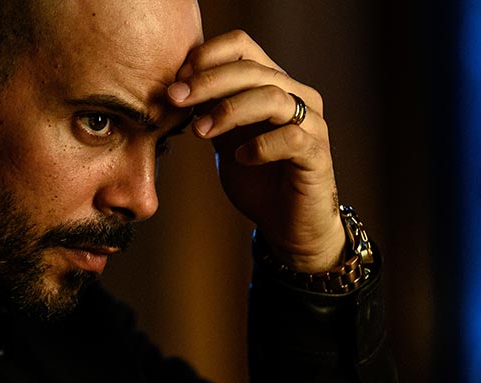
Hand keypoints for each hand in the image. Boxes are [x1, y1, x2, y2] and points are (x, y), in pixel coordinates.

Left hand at [167, 30, 344, 272]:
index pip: (242, 47)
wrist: (286, 224)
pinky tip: (240, 157)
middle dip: (208, 82)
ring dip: (230, 111)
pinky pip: (291, 138)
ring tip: (201, 132)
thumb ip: (207, 111)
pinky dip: (261, 145)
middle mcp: (296, 96)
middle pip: (253, 69)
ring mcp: (311, 123)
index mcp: (272, 84)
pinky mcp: (317, 155)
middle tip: (176, 99)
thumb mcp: (223, 139)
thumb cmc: (255, 177)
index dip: (208, 56)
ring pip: (272, 97)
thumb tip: (175, 89)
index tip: (177, 80)